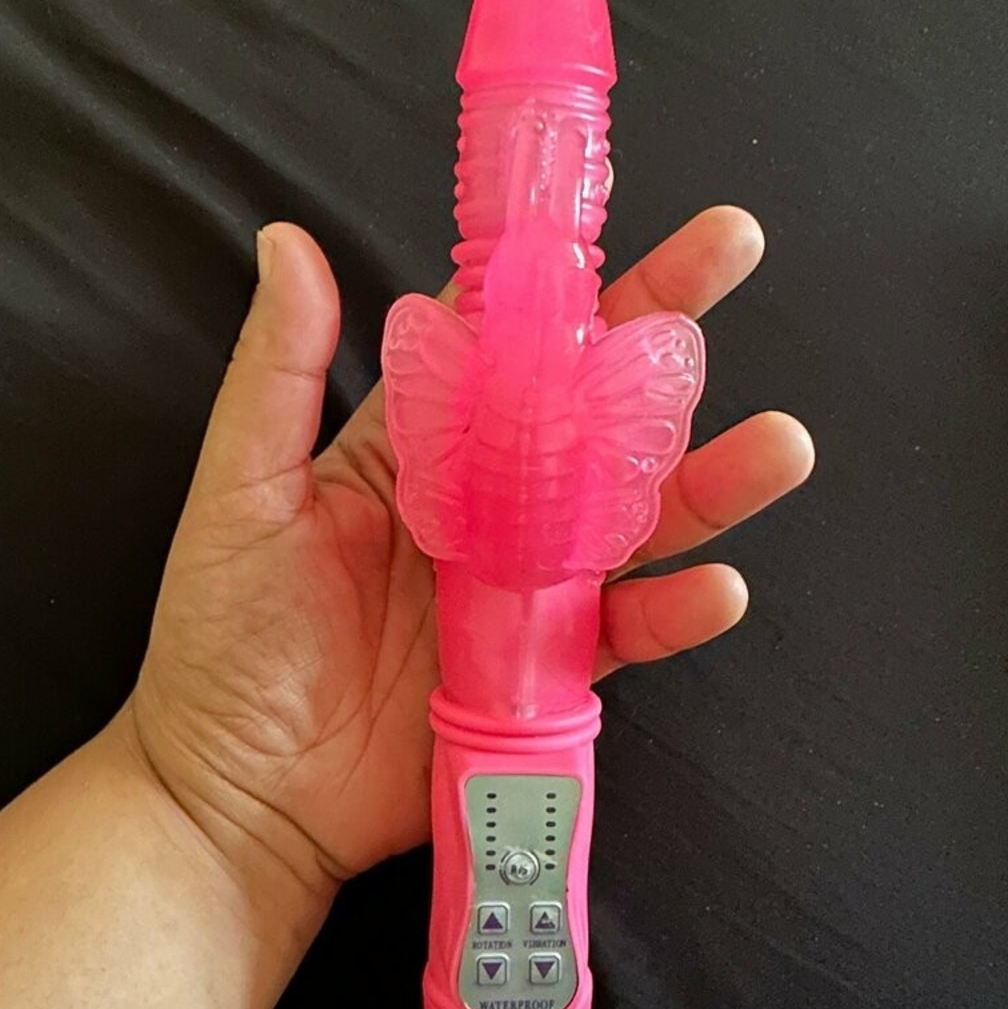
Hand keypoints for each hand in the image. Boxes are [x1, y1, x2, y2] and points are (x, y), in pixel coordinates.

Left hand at [127, 208, 812, 923]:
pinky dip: (675, 612)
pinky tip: (719, 586)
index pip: (504, 339)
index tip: (615, 214)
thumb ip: (278, 371)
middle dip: (664, 334)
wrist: (240, 794)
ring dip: (710, 479)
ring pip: (635, 515)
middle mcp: (488, 500)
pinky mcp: (548, 665)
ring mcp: (526, 582)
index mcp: (420, 445)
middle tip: (734, 254)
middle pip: (593, 406)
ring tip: (781, 445)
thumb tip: (288, 240)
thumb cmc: (226, 637)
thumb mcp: (243, 490)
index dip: (559, 278)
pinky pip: (627, 631)